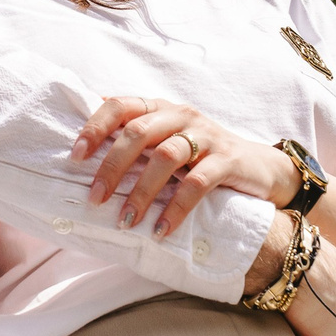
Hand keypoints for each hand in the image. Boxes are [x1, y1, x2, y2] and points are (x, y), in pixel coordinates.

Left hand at [70, 96, 294, 237]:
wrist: (260, 168)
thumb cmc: (202, 156)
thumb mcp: (168, 140)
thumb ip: (136, 139)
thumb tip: (84, 145)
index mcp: (161, 108)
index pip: (121, 105)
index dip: (95, 127)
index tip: (76, 156)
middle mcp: (181, 115)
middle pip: (138, 132)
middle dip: (112, 167)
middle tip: (95, 198)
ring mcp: (206, 136)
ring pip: (165, 157)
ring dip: (141, 192)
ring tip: (126, 221)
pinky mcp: (227, 160)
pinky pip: (197, 183)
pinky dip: (175, 208)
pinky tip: (160, 230)